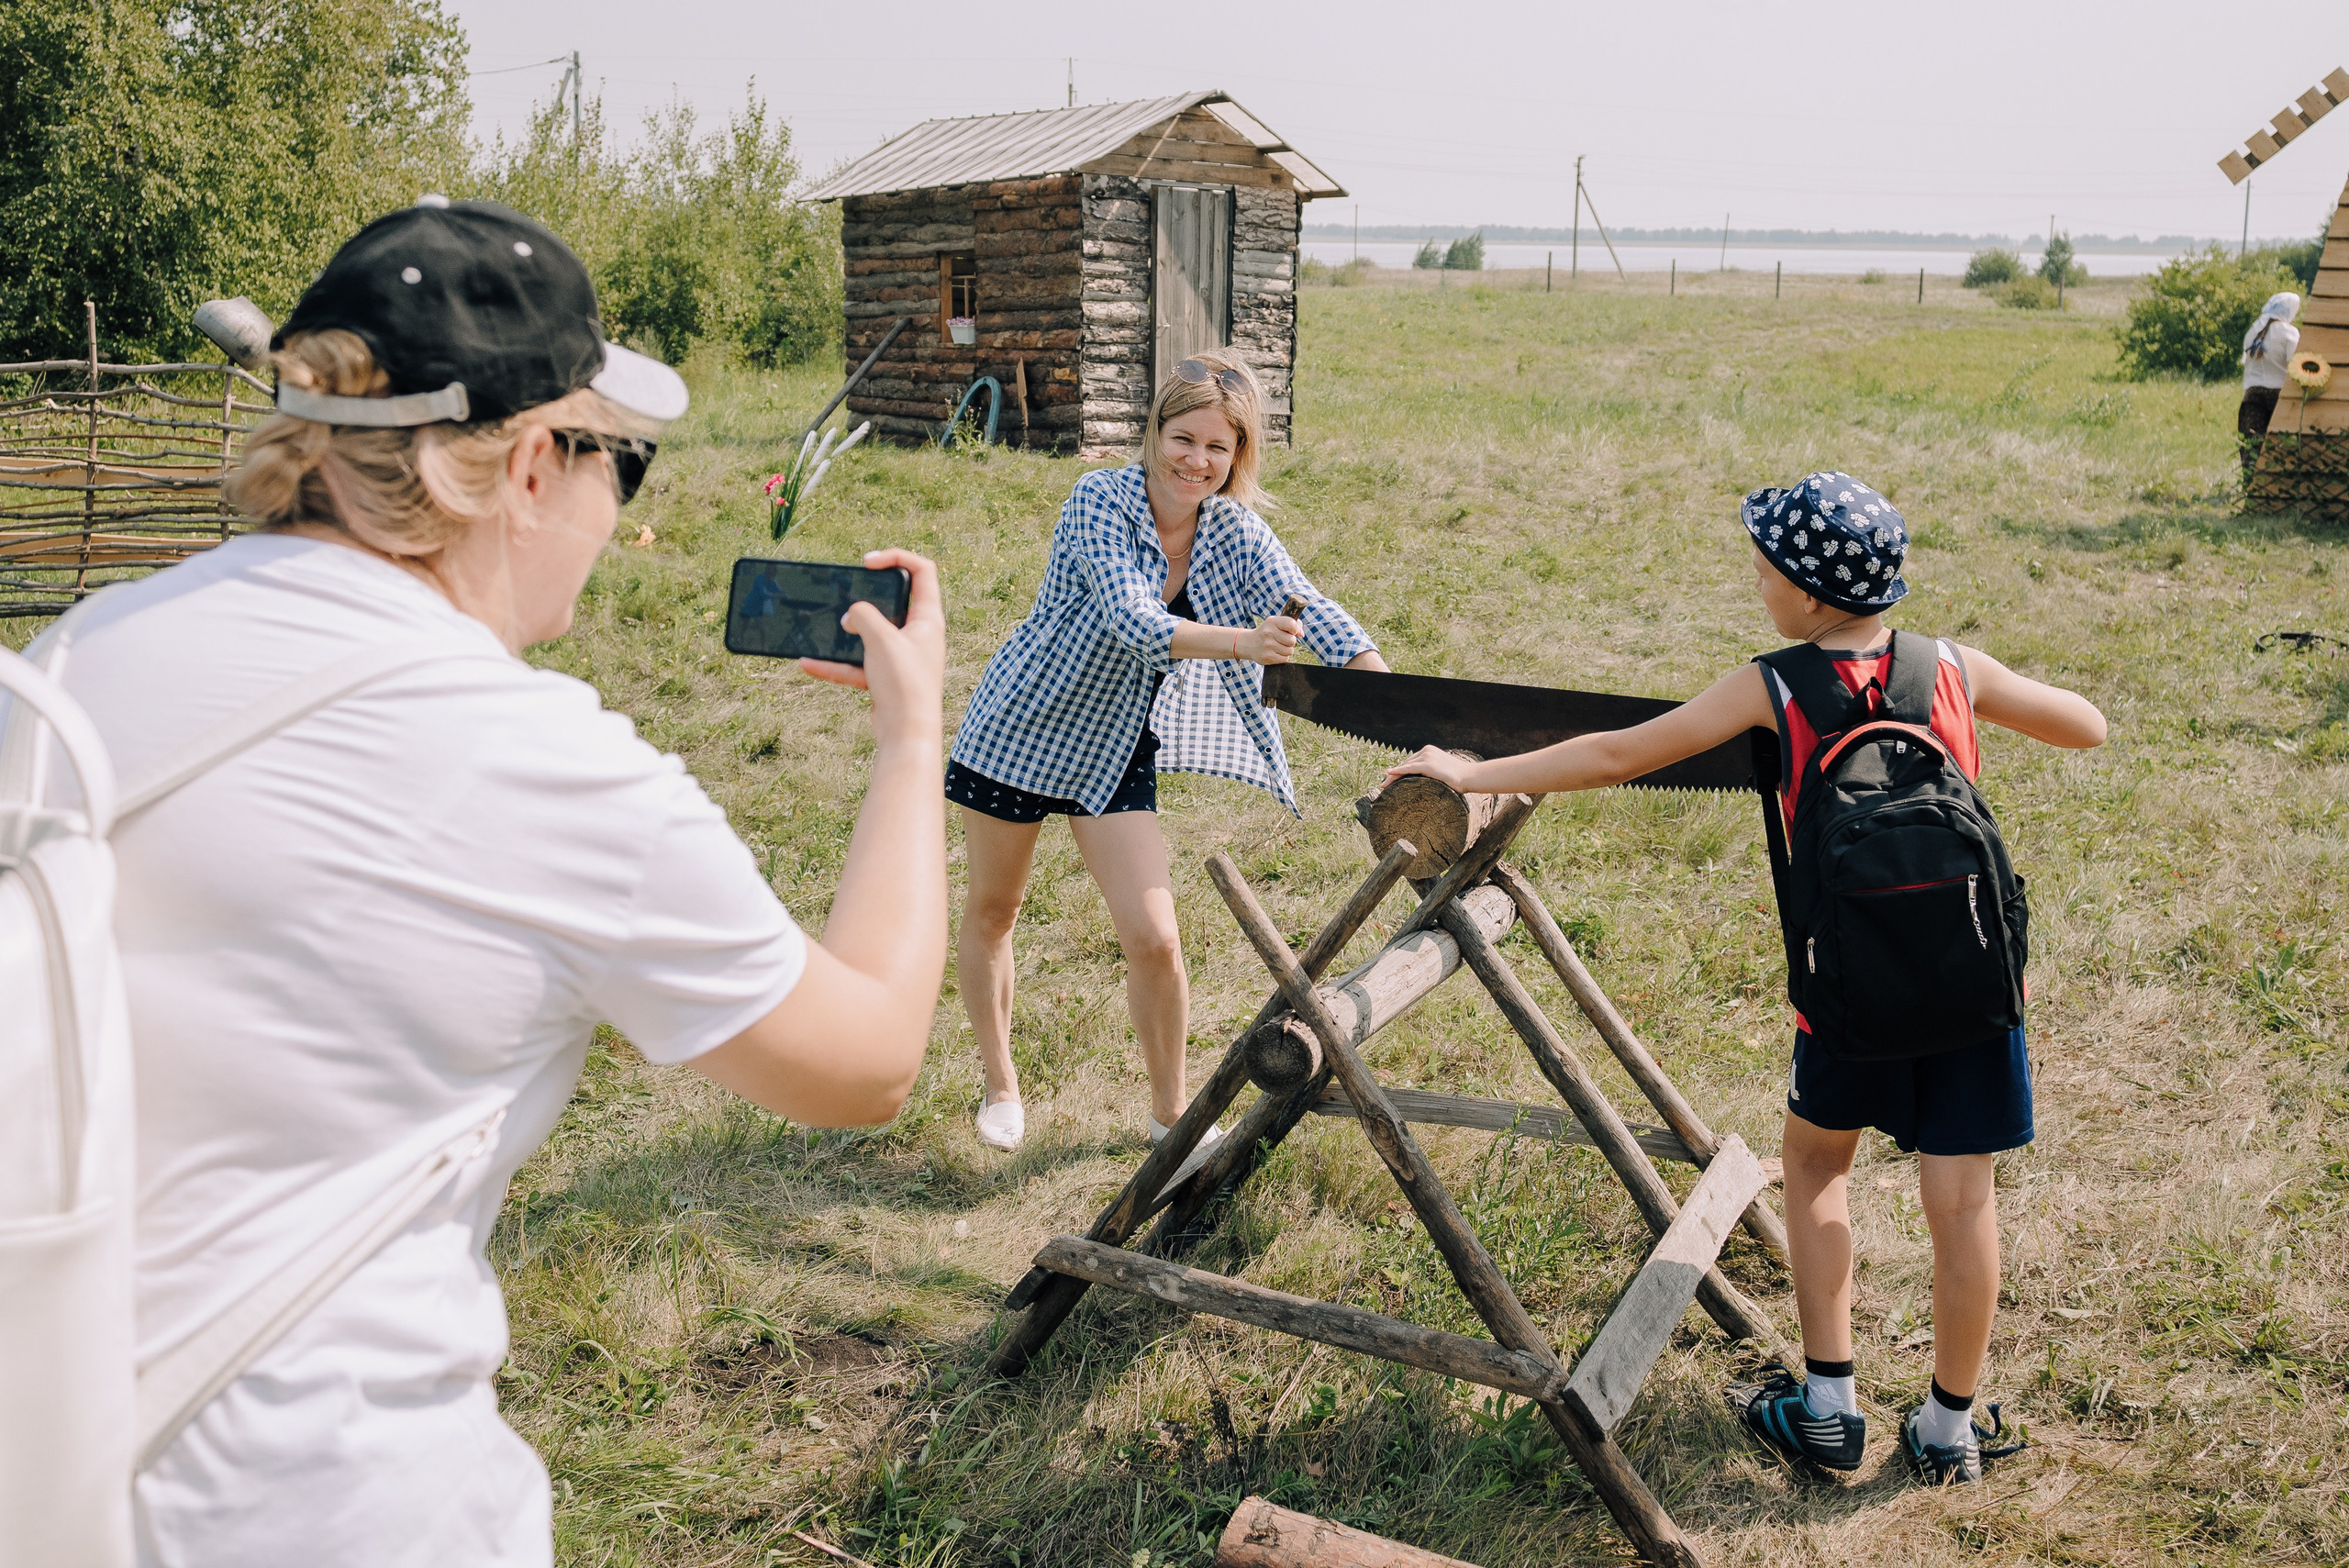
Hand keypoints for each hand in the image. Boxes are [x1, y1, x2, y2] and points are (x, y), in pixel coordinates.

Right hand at [800, 549, 944, 748]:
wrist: (907, 735)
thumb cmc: (904, 684)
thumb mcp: (881, 638)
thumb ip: (863, 616)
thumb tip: (850, 618)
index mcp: (928, 618)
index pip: (921, 571)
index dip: (896, 557)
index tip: (867, 563)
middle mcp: (919, 634)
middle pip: (894, 600)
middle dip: (867, 595)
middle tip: (846, 590)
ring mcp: (902, 657)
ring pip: (871, 635)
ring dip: (846, 632)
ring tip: (823, 627)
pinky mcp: (886, 678)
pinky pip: (857, 665)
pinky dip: (835, 665)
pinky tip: (808, 663)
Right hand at [1241, 613, 1302, 664]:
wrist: (1249, 643)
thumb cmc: (1268, 632)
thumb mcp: (1277, 623)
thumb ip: (1293, 624)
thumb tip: (1301, 634)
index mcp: (1272, 622)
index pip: (1292, 624)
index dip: (1295, 629)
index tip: (1291, 631)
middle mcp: (1269, 633)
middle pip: (1292, 640)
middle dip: (1290, 641)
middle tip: (1282, 640)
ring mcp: (1267, 646)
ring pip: (1289, 651)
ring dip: (1286, 650)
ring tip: (1277, 646)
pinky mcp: (1267, 657)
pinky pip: (1285, 659)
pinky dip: (1283, 657)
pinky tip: (1275, 652)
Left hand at [1384, 744, 1476, 791]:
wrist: (1469, 776)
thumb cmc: (1458, 777)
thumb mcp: (1443, 770)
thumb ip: (1432, 771)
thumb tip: (1425, 781)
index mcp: (1430, 751)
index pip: (1411, 761)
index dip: (1400, 770)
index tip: (1392, 779)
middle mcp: (1427, 751)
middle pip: (1406, 763)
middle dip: (1395, 774)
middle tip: (1385, 785)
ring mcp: (1427, 756)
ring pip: (1405, 767)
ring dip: (1393, 776)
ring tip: (1384, 786)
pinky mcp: (1427, 764)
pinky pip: (1409, 769)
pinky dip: (1398, 772)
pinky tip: (1389, 774)